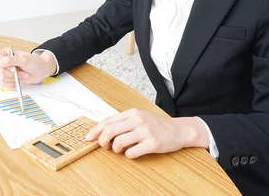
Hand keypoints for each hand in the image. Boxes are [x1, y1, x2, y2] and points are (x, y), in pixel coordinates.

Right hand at [0, 48, 56, 87]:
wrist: (42, 71)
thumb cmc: (35, 62)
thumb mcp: (23, 60)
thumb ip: (9, 60)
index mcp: (7, 53)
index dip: (4, 64)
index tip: (13, 66)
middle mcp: (6, 61)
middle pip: (1, 70)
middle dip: (13, 73)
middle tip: (23, 70)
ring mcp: (8, 70)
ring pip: (3, 78)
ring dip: (15, 78)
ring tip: (24, 74)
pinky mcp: (10, 78)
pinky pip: (4, 83)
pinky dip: (11, 83)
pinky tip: (18, 80)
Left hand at [84, 108, 208, 158]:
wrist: (179, 130)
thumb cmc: (156, 125)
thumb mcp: (139, 117)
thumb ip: (123, 122)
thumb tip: (102, 130)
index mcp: (132, 113)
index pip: (108, 121)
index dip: (96, 130)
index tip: (88, 138)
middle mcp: (138, 120)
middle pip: (110, 131)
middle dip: (102, 141)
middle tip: (104, 146)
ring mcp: (145, 131)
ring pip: (119, 142)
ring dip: (116, 149)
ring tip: (120, 150)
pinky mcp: (152, 143)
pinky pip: (132, 152)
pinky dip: (128, 155)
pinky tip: (132, 153)